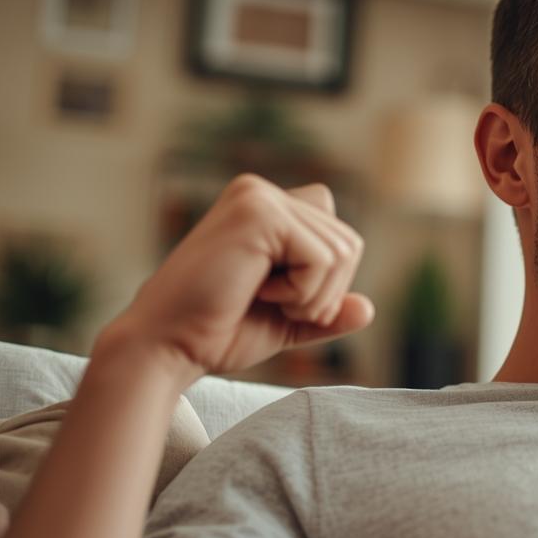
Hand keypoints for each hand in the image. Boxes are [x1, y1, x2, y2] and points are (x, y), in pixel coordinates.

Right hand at [101, 174, 374, 380]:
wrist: (168, 346)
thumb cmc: (217, 333)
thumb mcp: (288, 323)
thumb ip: (328, 313)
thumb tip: (369, 309)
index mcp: (267, 208)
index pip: (341, 237)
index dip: (327, 282)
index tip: (281, 303)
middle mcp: (261, 192)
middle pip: (349, 242)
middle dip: (325, 292)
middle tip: (275, 305)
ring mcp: (258, 197)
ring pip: (342, 250)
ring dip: (313, 295)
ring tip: (263, 298)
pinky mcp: (259, 212)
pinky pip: (323, 258)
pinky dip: (303, 292)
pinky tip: (256, 291)